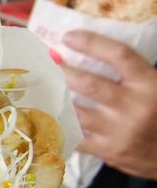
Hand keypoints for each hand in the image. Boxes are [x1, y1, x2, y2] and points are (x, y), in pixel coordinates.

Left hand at [61, 30, 156, 179]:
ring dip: (56, 98)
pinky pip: (77, 135)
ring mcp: (119, 129)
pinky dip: (61, 125)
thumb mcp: (156, 88)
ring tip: (41, 87)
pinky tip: (47, 116)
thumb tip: (92, 53)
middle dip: (63, 71)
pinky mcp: (108, 150)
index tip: (69, 37)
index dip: (92, 43)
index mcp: (149, 84)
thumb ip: (132, 74)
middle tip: (46, 61)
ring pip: (77, 110)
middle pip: (89, 84)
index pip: (119, 55)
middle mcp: (134, 105)